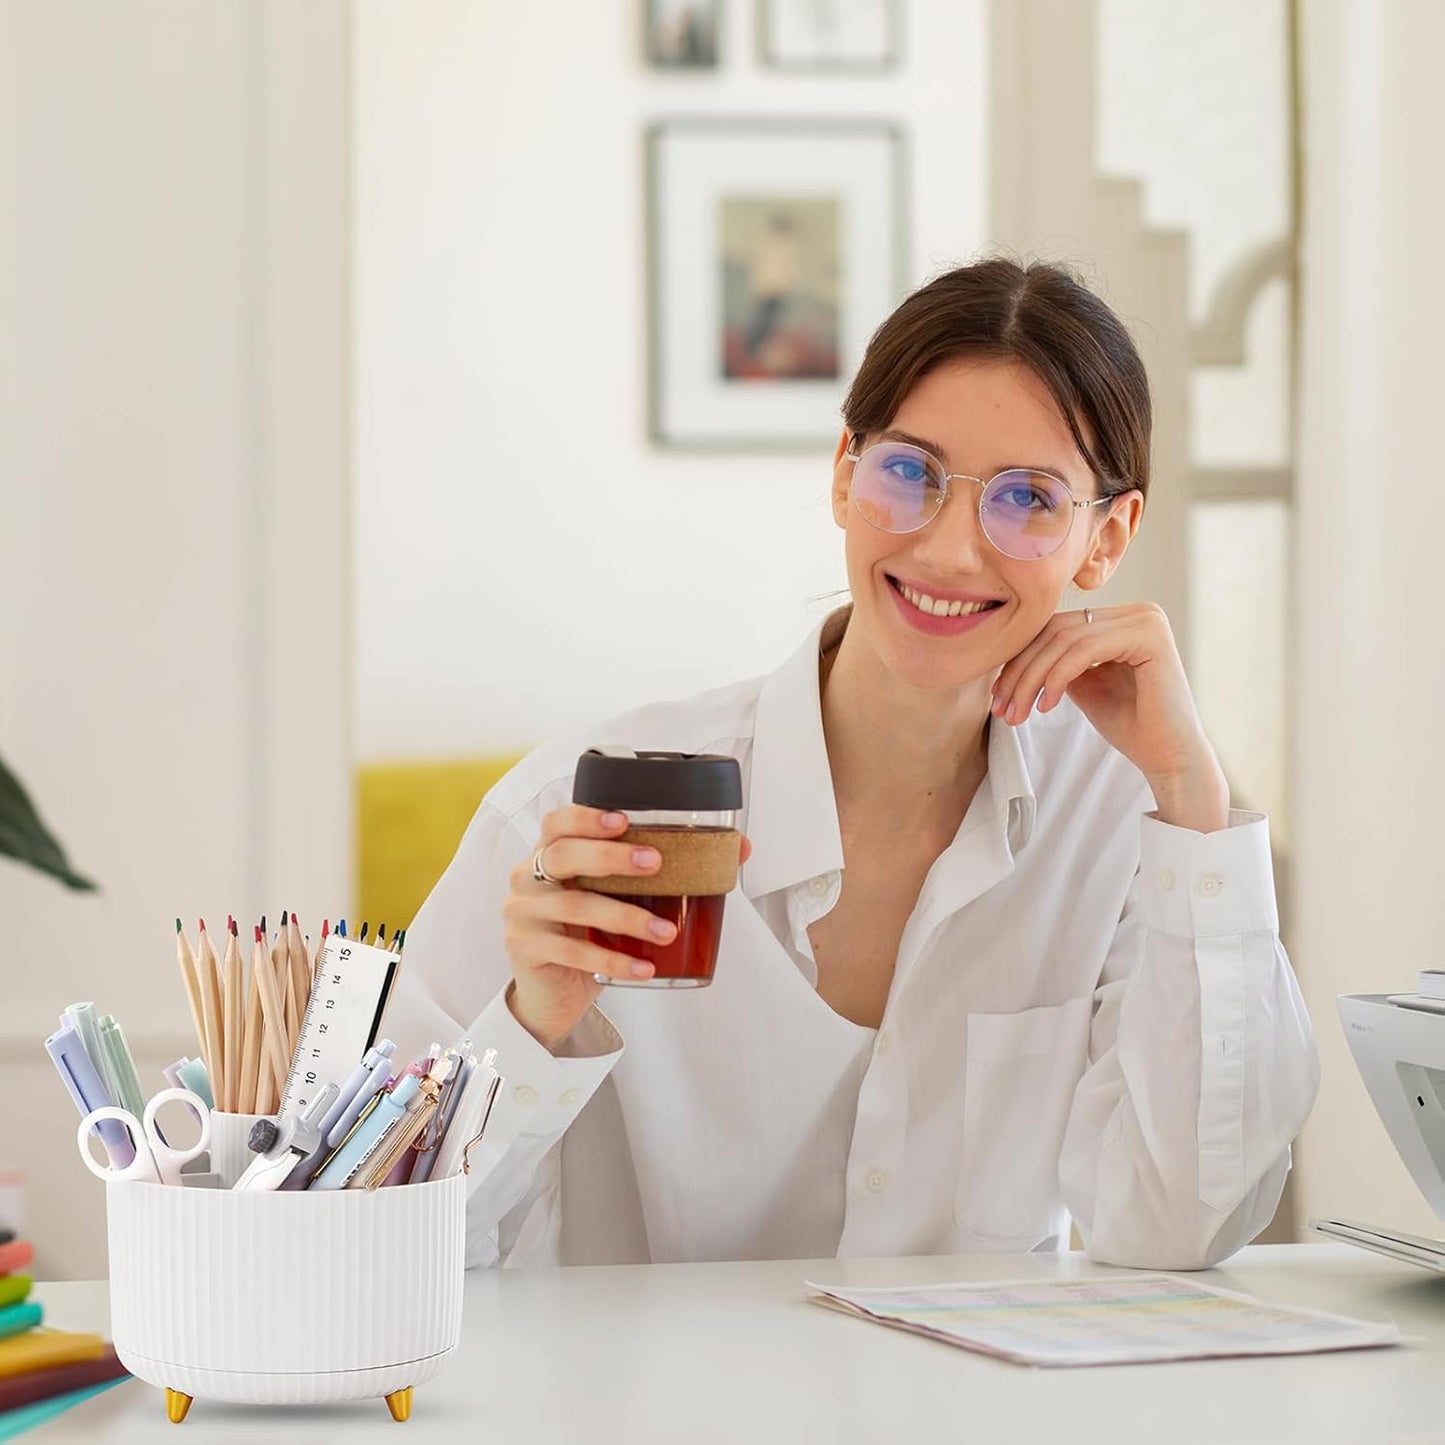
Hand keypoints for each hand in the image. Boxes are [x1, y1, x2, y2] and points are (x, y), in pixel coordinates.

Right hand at [503, 806, 752, 1051]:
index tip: (624, 819)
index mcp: (549, 855)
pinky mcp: (526, 951)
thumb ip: (664, 873)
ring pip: (573, 906)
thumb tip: (737, 848)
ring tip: (666, 931)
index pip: (557, 823)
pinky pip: (572, 952)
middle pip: (561, 855)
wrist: (551, 995)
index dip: (586, 816)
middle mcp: (528, 878)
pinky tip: (643, 967)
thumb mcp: (619, 899)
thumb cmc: (590, 934)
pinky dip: (612, 960)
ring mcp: (523, 915)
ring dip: (626, 917)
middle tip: (655, 863)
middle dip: (610, 856)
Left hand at [989, 602, 1229, 831]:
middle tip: (1001, 707)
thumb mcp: (1082, 685)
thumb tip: (1011, 653)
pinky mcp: (1150, 637)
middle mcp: (1137, 611)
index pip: (1056, 627)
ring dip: (1032, 678)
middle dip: (1020, 670)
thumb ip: (1057, 662)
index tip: (998, 696)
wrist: (1169, 757)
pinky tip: (1045, 706)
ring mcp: (1146, 620)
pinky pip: (1085, 650)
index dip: (1020, 659)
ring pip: (1065, 639)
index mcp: (1121, 618)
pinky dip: (1057, 677)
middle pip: (1057, 630)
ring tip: (1018, 713)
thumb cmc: (1129, 724)